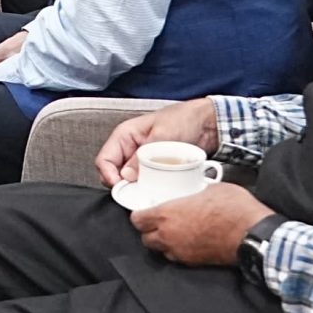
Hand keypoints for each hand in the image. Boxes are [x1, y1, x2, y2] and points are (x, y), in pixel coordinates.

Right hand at [94, 97, 219, 185]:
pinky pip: (144, 182)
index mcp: (125, 136)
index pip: (104, 160)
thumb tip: (127, 176)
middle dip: (122, 186)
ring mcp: (141, 160)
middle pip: (114, 173)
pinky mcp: (154, 169)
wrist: (208, 124)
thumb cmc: (184, 119)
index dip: (109, 176)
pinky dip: (149, 189)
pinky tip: (157, 191)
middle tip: (136, 193)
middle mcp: (129, 149)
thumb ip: (142, 156)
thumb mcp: (162, 136)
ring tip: (149, 192)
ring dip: (136, 189)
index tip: (121, 187)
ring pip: (129, 181)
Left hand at [130, 184, 272, 265]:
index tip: (145, 210)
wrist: (253, 234)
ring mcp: (182, 253)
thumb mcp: (211, 188)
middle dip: (149, 231)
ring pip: (161, 251)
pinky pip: (177, 258)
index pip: (137, 220)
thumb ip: (194, 192)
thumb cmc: (233, 208)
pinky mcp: (195, 263)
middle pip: (145, 239)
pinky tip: (189, 241)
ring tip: (174, 232)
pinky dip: (178, 251)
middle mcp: (169, 236)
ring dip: (163, 242)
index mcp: (167, 215)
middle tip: (159, 221)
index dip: (139, 215)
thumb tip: (195, 190)